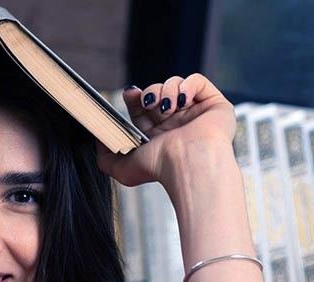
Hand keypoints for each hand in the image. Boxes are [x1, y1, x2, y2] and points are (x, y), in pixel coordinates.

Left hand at [97, 74, 235, 210]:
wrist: (187, 162)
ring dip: (165, 92)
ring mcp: (197, 114)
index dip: (136, 98)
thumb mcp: (123, 168)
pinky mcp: (214, 105)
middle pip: (158, 93)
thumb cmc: (160, 168)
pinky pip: (197, 81)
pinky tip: (181, 101)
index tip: (131, 94)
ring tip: (167, 109)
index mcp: (160, 136)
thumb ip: (105, 157)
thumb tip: (98, 140)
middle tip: (149, 103)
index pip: (144, 108)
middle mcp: (178, 124)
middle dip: (150, 94)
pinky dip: (186, 85)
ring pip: (175, 85)